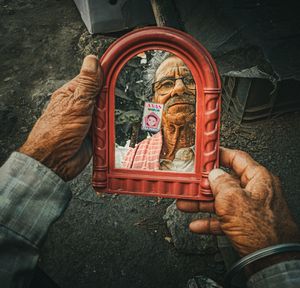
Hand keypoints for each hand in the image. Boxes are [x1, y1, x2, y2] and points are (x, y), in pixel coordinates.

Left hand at [19, 55, 101, 180]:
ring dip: (108, 118)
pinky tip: (105, 132)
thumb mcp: (76, 103)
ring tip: (101, 124)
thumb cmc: (56, 134)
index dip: (105, 74)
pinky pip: (108, 128)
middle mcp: (81, 105)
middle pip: (104, 96)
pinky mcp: (95, 133)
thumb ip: (87, 83)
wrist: (56, 162)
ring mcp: (89, 120)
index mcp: (72, 93)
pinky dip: (109, 130)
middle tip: (102, 109)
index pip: (93, 77)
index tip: (117, 70)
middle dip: (108, 102)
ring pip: (108, 112)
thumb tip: (92, 60)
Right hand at [177, 147, 299, 255]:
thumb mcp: (233, 199)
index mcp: (258, 179)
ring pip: (221, 202)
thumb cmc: (261, 230)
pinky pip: (223, 219)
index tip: (206, 156)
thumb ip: (221, 183)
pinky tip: (197, 225)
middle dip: (204, 185)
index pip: (237, 159)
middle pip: (224, 182)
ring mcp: (249, 209)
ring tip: (185, 203)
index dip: (219, 155)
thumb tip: (214, 175)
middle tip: (190, 183)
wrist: (271, 260)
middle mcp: (254, 192)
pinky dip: (209, 222)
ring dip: (201, 204)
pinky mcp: (245, 225)